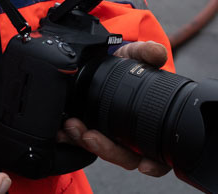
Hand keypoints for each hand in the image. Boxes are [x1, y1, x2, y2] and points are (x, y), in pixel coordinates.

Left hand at [59, 41, 170, 178]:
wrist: (107, 60)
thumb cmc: (129, 64)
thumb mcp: (137, 55)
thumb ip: (147, 52)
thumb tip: (157, 52)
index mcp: (151, 127)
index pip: (157, 155)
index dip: (154, 165)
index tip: (145, 165)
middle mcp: (131, 137)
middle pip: (123, 157)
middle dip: (105, 150)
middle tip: (88, 135)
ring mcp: (109, 135)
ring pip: (99, 150)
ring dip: (83, 142)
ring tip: (71, 126)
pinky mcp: (88, 128)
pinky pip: (79, 141)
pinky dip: (68, 138)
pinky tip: (60, 132)